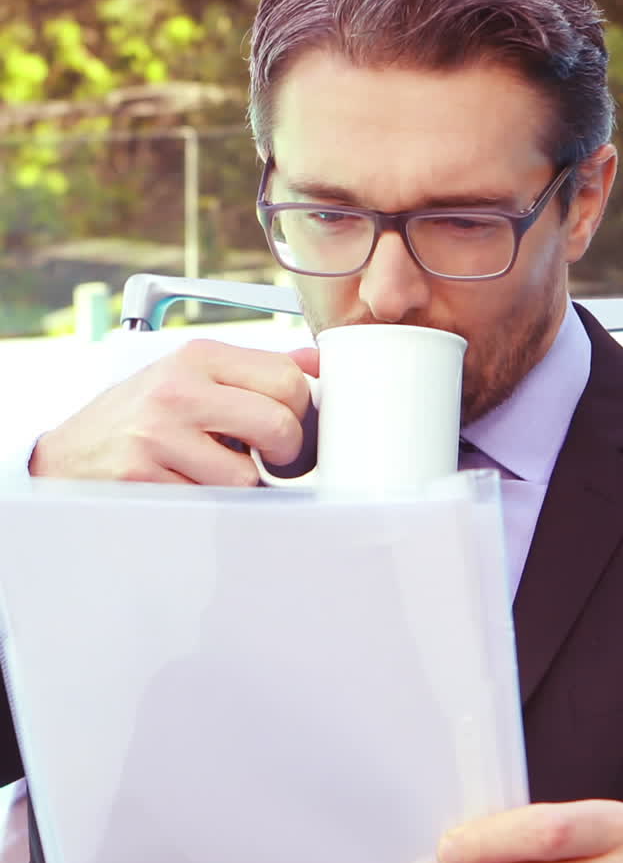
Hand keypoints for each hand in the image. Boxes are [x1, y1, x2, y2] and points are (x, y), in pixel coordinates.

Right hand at [29, 341, 319, 485]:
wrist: (64, 458)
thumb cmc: (137, 419)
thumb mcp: (188, 378)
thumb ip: (252, 371)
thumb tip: (317, 361)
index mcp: (196, 357)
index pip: (287, 378)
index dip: (302, 411)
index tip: (289, 428)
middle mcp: (177, 390)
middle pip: (278, 424)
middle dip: (285, 453)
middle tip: (270, 461)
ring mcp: (157, 435)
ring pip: (248, 476)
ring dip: (242, 486)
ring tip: (214, 473)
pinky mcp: (143, 478)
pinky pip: (211, 504)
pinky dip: (209, 505)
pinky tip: (186, 487)